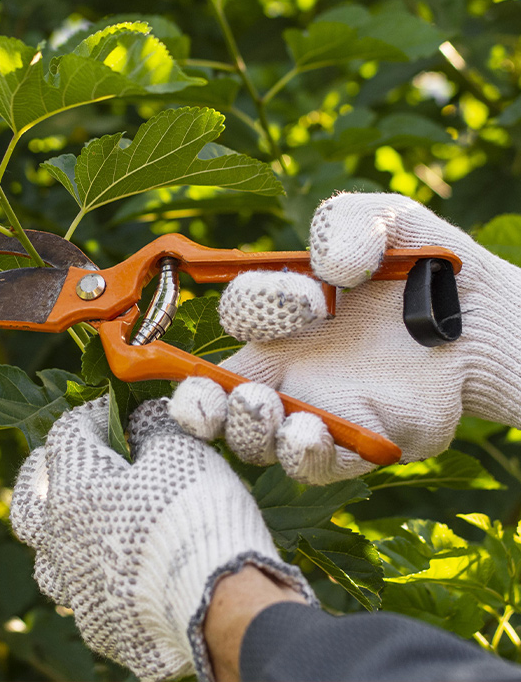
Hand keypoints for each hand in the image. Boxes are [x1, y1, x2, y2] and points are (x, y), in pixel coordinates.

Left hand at [10, 397, 314, 681]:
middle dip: (45, 475)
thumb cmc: (195, 516)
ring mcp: (74, 587)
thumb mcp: (180, 450)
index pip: (68, 433)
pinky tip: (118, 575)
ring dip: (61, 536)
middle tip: (67, 465)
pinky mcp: (97, 626)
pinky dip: (95, 580)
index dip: (95, 415)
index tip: (120, 412)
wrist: (219, 606)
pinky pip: (83, 596)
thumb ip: (153, 426)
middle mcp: (59, 538)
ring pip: (47, 556)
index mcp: (72, 487)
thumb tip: (143, 417)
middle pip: (29, 499)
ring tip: (85, 526)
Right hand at [170, 192, 520, 483]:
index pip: (237, 318)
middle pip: (214, 400)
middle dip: (200, 402)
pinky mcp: (358, 446)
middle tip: (223, 392)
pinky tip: (309, 432)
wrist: (487, 319)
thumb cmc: (429, 268)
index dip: (256, 307)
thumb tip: (328, 267)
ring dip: (249, 430)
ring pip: (254, 442)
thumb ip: (348, 221)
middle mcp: (287, 370)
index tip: (313, 299)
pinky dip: (302, 454)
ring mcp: (318, 412)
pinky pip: (312, 465)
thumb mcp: (389, 222)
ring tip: (267, 408)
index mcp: (281, 318)